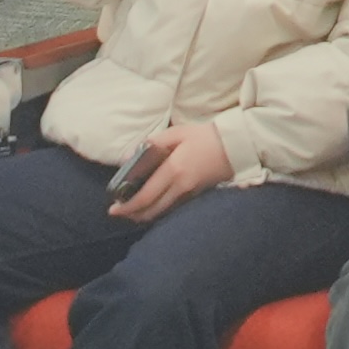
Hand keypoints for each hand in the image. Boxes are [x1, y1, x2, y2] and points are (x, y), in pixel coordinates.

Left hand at [110, 122, 235, 221]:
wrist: (236, 146)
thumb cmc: (205, 136)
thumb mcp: (176, 134)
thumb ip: (151, 144)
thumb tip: (128, 157)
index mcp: (173, 170)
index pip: (145, 196)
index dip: (127, 206)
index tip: (113, 209)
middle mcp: (181, 187)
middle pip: (152, 211)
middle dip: (132, 215)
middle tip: (118, 212)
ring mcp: (190, 194)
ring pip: (162, 212)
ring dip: (144, 214)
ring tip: (131, 209)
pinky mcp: (196, 195)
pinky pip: (172, 208)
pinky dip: (158, 210)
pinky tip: (151, 204)